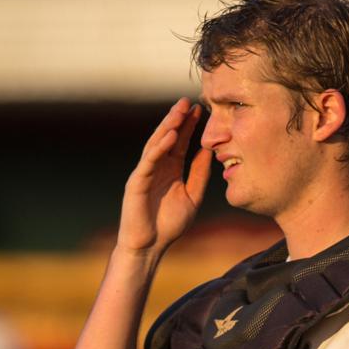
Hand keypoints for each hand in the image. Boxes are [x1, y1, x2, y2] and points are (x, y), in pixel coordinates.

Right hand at [118, 98, 212, 253]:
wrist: (150, 246)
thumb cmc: (169, 225)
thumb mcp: (192, 196)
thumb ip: (200, 175)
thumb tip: (211, 153)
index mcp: (170, 169)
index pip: (180, 142)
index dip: (189, 127)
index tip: (202, 111)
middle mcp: (157, 167)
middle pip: (167, 137)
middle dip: (178, 119)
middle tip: (189, 102)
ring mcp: (145, 172)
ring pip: (156, 144)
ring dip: (167, 126)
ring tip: (179, 111)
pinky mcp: (137, 181)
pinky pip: (149, 160)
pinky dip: (159, 147)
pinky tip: (170, 135)